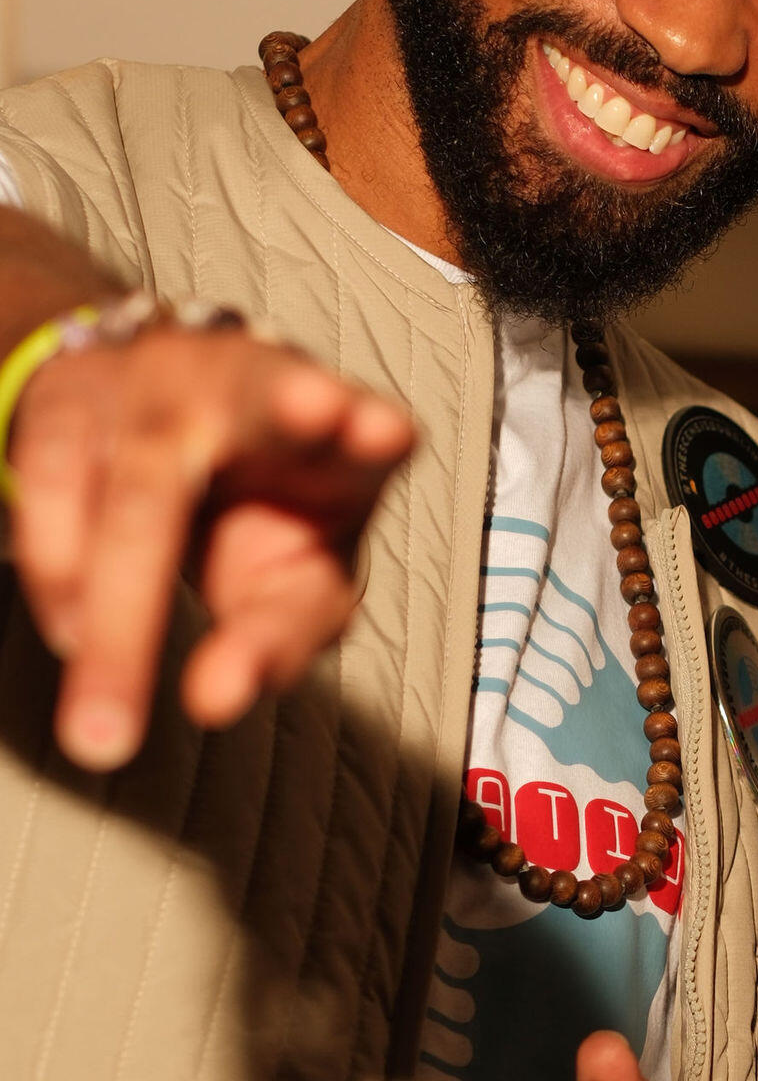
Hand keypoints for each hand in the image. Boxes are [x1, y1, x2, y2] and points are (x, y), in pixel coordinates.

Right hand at [9, 321, 414, 770]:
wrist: (152, 430)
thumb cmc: (255, 515)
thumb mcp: (290, 578)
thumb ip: (277, 639)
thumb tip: (215, 699)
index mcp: (335, 435)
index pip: (362, 432)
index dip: (370, 432)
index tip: (382, 434)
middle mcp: (248, 383)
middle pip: (261, 403)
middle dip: (284, 412)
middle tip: (309, 417)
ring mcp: (157, 381)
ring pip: (143, 475)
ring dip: (125, 593)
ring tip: (105, 697)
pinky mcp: (72, 400)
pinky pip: (53, 477)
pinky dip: (60, 564)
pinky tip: (71, 634)